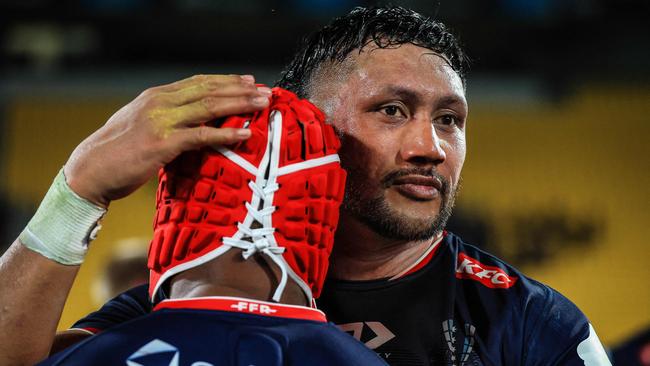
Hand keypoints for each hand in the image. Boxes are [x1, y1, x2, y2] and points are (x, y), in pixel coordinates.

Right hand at [63, 74, 270, 206]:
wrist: (90, 170)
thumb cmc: (117, 152)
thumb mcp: (141, 124)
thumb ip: (165, 118)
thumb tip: (190, 122)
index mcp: (156, 96)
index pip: (199, 82)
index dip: (226, 80)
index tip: (249, 81)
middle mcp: (160, 103)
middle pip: (209, 89)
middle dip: (240, 89)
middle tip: (265, 91)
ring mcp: (161, 122)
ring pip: (209, 106)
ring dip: (240, 104)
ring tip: (262, 105)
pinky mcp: (163, 144)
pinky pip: (201, 136)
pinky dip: (226, 133)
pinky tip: (244, 133)